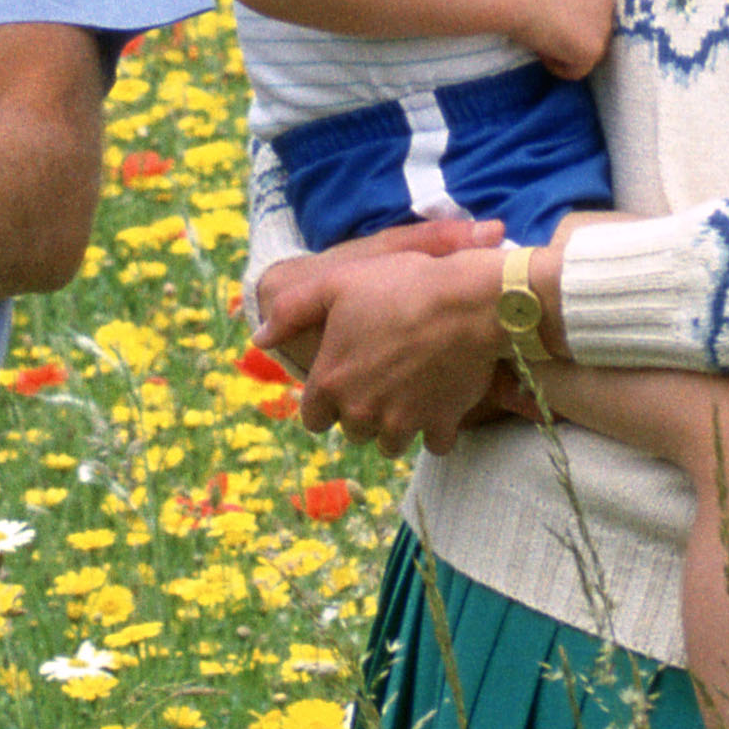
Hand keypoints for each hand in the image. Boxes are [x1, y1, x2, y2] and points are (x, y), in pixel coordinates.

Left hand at [261, 210, 522, 452]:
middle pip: (352, 432)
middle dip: (361, 412)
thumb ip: (290, 312)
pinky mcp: (442, 423)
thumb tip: (259, 338)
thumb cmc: (399, 285)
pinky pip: (434, 442)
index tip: (342, 381)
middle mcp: (362, 411)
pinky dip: (436, 427)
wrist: (468, 301)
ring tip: (408, 391)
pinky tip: (441, 399)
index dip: (326, 401)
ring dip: (395, 425)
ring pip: (390, 443)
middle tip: (379, 379)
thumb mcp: (335, 285)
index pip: (313, 419)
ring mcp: (404, 422)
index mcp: (331, 382)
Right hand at [490, 0, 616, 84]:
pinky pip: (578, 69)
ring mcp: (603, 24)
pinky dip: (559, 66)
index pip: (590, 1)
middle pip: (592, 25)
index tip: (544, 6)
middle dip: (570, 29)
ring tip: (541, 34)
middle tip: (542, 23)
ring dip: (564, 48)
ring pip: (586, 48)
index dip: (566, 8)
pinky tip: (543, 49)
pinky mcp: (592, 48)